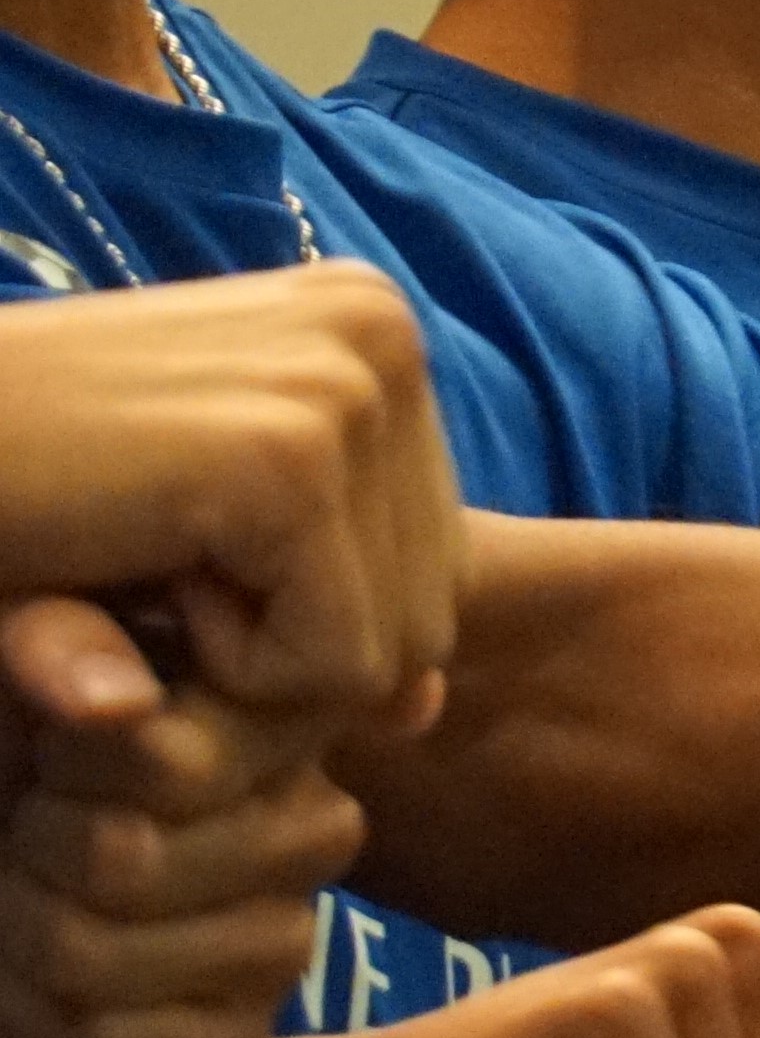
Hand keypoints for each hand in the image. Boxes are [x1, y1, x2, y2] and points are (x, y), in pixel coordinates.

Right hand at [0, 263, 462, 723]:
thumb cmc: (16, 508)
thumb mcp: (195, 560)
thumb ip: (323, 620)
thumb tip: (426, 707)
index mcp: (370, 331)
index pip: (439, 568)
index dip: (306, 621)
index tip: (179, 555)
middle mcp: (380, 330)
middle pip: (434, 611)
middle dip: (288, 651)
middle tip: (145, 572)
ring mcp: (344, 384)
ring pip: (391, 653)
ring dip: (246, 665)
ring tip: (135, 566)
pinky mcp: (288, 459)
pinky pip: (332, 664)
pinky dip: (221, 672)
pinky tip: (128, 576)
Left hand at [0, 606, 366, 1037]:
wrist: (9, 834)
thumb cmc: (26, 751)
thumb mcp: (18, 664)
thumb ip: (49, 641)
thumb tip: (115, 704)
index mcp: (280, 719)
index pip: (168, 765)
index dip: (63, 764)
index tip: (52, 751)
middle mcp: (319, 827)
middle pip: (124, 860)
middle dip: (25, 853)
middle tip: (22, 835)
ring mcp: (288, 938)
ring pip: (97, 954)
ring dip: (13, 936)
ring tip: (20, 900)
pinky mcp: (243, 1033)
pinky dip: (42, 1024)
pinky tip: (39, 982)